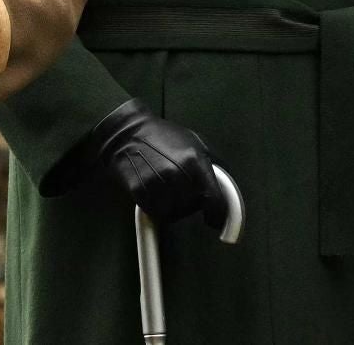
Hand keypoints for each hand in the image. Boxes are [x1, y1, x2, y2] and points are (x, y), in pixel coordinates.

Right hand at [84, 98, 226, 227]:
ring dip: (174, 207)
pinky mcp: (139, 190)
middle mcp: (177, 174)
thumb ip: (213, 165)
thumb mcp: (195, 141)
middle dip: (191, 203)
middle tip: (183, 190)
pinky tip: (155, 193)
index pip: (215, 201)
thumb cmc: (162, 135)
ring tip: (167, 190)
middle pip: (192, 207)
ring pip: (174, 213)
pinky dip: (157, 207)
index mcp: (194, 161)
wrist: (126, 132)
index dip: (217, 216)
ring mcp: (156, 183)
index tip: (215, 221)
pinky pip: (156, 211)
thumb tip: (226, 190)